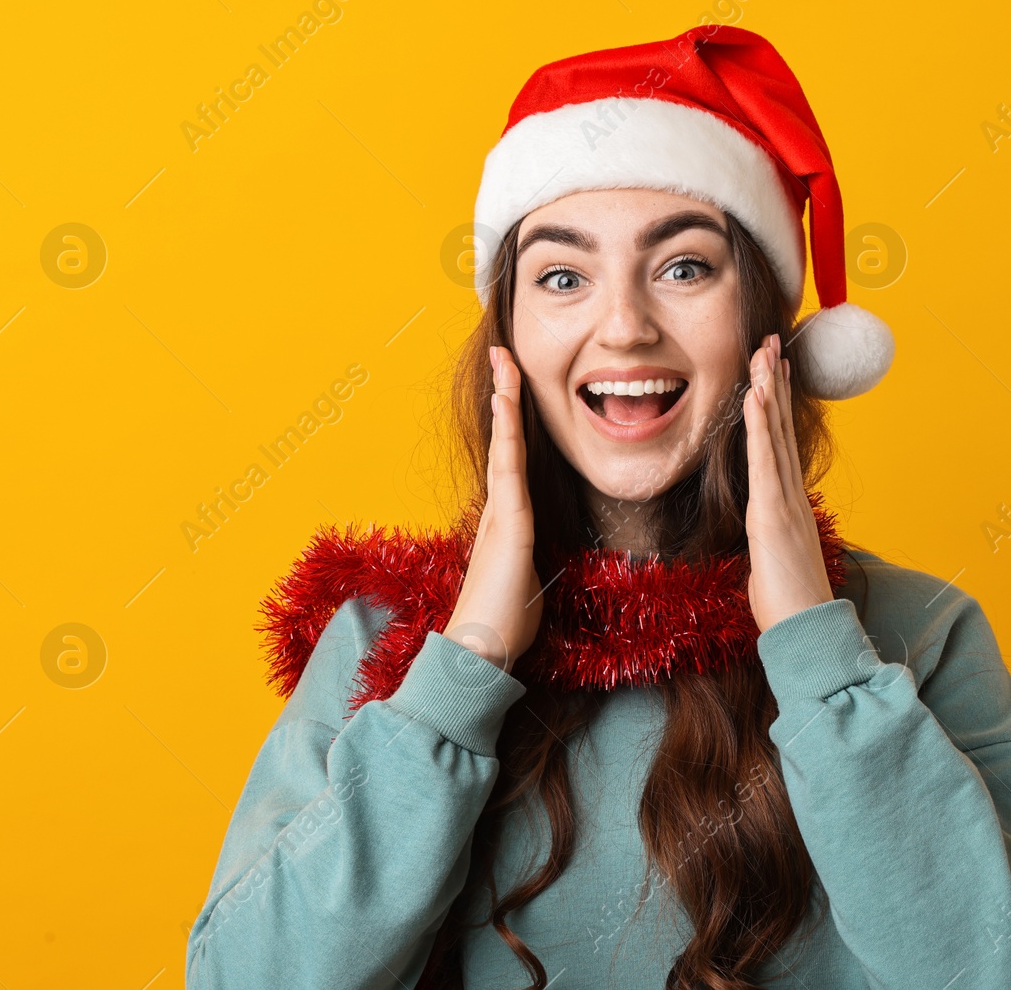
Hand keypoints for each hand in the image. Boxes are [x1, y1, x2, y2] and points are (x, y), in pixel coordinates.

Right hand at [442, 345, 544, 672]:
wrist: (480, 656)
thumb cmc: (503, 626)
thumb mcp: (526, 582)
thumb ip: (527, 561)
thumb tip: (531, 560)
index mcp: (507, 520)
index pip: (513, 458)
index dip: (512, 420)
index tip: (511, 384)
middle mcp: (501, 510)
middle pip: (507, 440)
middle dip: (506, 396)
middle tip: (504, 354)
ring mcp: (503, 516)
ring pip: (508, 447)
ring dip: (507, 403)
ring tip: (505, 363)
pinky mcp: (510, 528)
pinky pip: (511, 471)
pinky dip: (509, 435)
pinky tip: (506, 406)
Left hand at [743, 332, 834, 633]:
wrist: (808, 633)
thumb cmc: (790, 609)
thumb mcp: (773, 567)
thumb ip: (768, 547)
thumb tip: (762, 547)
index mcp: (789, 506)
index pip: (780, 446)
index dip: (777, 407)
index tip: (775, 373)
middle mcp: (790, 496)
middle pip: (780, 429)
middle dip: (775, 384)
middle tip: (771, 343)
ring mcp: (784, 502)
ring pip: (773, 435)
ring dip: (768, 390)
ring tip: (764, 352)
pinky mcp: (773, 513)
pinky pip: (764, 460)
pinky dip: (758, 425)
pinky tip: (755, 396)